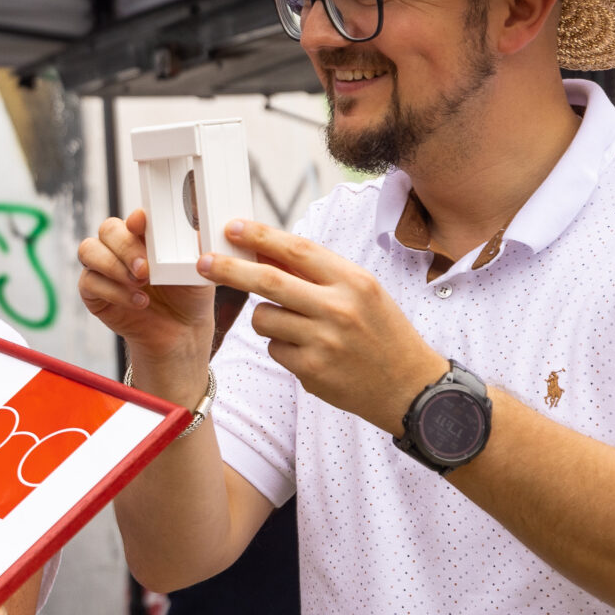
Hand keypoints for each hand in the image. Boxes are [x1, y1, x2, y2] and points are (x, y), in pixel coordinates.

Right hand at [76, 209, 213, 393]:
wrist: (181, 331)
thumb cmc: (188, 294)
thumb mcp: (200, 269)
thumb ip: (194, 247)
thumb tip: (198, 226)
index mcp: (145, 235)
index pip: (133, 218)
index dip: (135, 219)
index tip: (142, 226)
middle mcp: (120, 247)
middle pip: (108, 230)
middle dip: (126, 247)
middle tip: (144, 270)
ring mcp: (103, 267)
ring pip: (89, 250)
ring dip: (113, 266)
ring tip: (140, 284)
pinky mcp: (93, 291)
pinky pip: (89, 282)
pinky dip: (113, 291)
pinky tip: (138, 301)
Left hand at [205, 219, 446, 431]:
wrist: (410, 387)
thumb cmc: (382, 332)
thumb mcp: (362, 293)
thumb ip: (317, 274)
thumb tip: (265, 251)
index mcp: (354, 281)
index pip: (298, 250)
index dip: (260, 236)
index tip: (232, 227)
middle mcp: (339, 308)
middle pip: (268, 281)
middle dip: (230, 269)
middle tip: (205, 262)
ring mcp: (324, 341)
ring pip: (264, 318)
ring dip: (265, 317)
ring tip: (295, 325)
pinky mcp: (311, 370)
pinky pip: (273, 348)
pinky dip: (281, 346)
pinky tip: (309, 352)